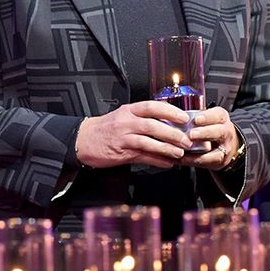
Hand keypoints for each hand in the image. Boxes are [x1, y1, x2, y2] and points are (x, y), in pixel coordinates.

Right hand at [75, 101, 193, 168]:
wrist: (83, 140)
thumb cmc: (106, 128)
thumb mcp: (123, 116)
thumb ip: (143, 118)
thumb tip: (169, 123)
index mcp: (128, 110)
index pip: (152, 107)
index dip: (170, 111)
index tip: (183, 117)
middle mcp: (126, 122)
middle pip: (153, 126)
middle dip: (172, 133)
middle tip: (186, 139)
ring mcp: (123, 138)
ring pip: (148, 142)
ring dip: (166, 148)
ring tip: (179, 153)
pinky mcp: (121, 153)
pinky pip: (143, 157)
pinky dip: (157, 161)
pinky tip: (167, 163)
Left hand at [178, 106, 242, 170]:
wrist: (226, 144)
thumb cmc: (210, 128)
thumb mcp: (206, 119)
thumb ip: (193, 118)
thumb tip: (173, 118)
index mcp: (221, 118)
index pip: (217, 115)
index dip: (207, 117)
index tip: (196, 119)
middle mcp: (226, 132)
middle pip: (219, 132)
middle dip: (204, 133)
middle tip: (191, 134)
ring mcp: (225, 148)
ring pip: (216, 151)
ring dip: (199, 153)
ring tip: (184, 151)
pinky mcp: (220, 161)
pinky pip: (207, 162)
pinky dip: (193, 161)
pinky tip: (181, 159)